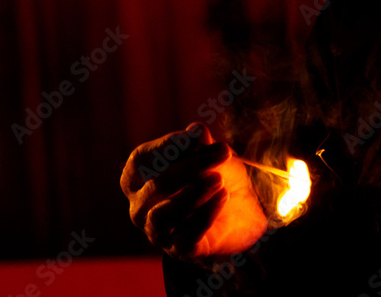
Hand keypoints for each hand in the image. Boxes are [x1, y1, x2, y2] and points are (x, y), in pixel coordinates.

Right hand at [120, 122, 267, 260]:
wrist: (242, 210)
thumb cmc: (215, 175)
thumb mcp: (210, 154)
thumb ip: (201, 144)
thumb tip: (196, 130)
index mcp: (138, 178)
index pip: (142, 160)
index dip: (168, 146)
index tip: (197, 136)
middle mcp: (140, 206)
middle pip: (156, 185)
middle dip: (191, 166)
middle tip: (223, 152)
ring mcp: (157, 231)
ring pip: (163, 215)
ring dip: (193, 194)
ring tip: (218, 179)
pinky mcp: (179, 250)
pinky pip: (186, 236)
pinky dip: (206, 214)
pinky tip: (223, 197)